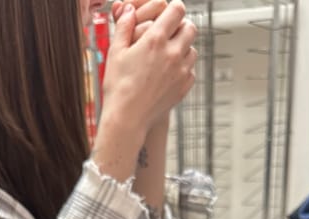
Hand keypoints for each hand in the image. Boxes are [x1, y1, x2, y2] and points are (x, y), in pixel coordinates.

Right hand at [102, 1, 196, 136]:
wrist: (127, 118)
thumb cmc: (118, 87)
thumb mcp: (115, 52)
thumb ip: (124, 26)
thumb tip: (129, 9)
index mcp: (155, 40)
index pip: (177, 10)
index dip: (173, 9)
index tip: (169, 13)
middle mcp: (172, 53)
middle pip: (190, 27)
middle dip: (181, 27)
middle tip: (170, 33)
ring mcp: (181, 71)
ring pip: (192, 49)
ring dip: (183, 48)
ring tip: (168, 55)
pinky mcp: (184, 87)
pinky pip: (191, 70)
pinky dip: (183, 68)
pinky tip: (168, 73)